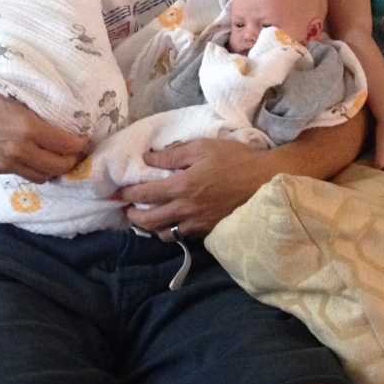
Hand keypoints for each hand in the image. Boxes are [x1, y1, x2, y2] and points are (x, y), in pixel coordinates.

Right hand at [0, 79, 88, 180]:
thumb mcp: (18, 91)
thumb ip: (41, 108)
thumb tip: (65, 115)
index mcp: (27, 128)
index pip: (67, 145)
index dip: (81, 144)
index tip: (85, 138)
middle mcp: (18, 150)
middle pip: (58, 167)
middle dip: (72, 159)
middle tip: (77, 149)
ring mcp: (4, 163)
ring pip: (42, 177)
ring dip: (54, 168)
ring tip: (59, 156)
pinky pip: (22, 174)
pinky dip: (34, 169)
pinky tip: (36, 157)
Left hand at [122, 138, 266, 237]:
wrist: (265, 182)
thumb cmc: (235, 159)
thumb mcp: (202, 147)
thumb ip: (173, 154)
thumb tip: (149, 158)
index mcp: (181, 187)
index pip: (146, 193)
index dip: (128, 194)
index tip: (118, 192)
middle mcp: (185, 209)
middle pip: (150, 220)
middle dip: (133, 216)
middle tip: (126, 210)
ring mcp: (197, 223)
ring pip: (165, 233)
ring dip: (150, 228)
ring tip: (145, 220)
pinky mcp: (209, 230)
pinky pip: (183, 235)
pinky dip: (171, 232)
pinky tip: (171, 224)